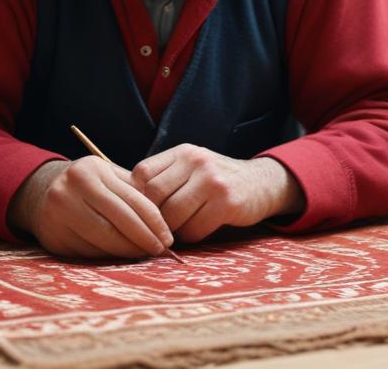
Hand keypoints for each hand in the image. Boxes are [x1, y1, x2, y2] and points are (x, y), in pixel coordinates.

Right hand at [9, 158, 173, 258]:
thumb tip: (164, 224)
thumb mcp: (109, 177)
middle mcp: (72, 189)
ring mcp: (59, 214)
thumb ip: (133, 192)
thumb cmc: (89, 186)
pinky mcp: (54, 237)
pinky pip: (88, 251)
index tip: (168, 238)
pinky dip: (107, 256)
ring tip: (143, 254)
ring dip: (127, 251)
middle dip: (143, 239)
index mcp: (92, 171)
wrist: (42, 192)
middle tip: (160, 250)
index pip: (132, 200)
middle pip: (118, 222)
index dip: (154, 222)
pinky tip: (120, 257)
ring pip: (103, 240)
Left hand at [131, 145, 302, 243]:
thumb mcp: (191, 167)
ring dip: (173, 230)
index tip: (142, 211)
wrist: (262, 183)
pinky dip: (192, 236)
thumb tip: (124, 200)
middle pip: (154, 196)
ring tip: (179, 229)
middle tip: (157, 228)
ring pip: (172, 216)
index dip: (136, 196)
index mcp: (183, 152)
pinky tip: (200, 230)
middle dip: (153, 217)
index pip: (142, 173)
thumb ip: (165, 177)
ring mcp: (213, 181)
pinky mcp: (227, 203)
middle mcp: (196, 162)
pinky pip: (195, 229)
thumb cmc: (217, 181)